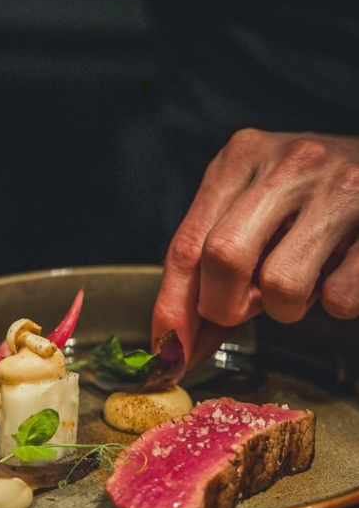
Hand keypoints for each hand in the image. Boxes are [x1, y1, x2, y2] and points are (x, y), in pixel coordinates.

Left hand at [152, 129, 358, 366]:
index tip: (168, 349)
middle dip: (224, 306)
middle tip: (243, 308)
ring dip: (284, 307)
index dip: (172, 306)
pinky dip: (334, 302)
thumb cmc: (310, 189)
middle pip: (223, 259)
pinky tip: (338, 271)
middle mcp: (287, 165)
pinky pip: (339, 298)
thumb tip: (179, 339)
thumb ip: (214, 260)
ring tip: (301, 279)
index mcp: (242, 157)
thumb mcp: (254, 202)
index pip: (187, 242)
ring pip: (281, 285)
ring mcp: (337, 189)